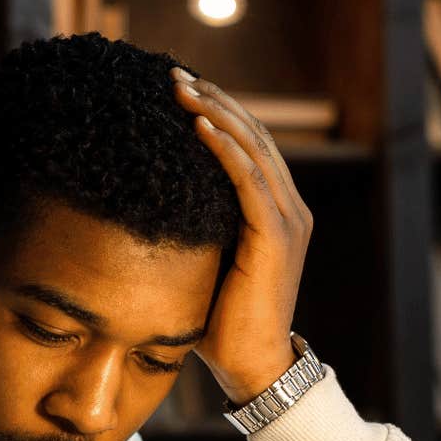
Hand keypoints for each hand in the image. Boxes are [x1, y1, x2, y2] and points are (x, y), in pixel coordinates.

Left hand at [170, 67, 314, 405]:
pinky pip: (250, 181)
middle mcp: (290, 208)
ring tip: (180, 90)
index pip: (250, 145)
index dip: (218, 112)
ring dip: (215, 114)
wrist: (252, 365)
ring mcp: (288, 221)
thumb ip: (196, 229)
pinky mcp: (277, 238)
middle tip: (174, 76)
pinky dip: (224, 150)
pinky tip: (198, 127)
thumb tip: (149, 207)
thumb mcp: (207, 262)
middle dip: (214, 101)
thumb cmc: (221, 321)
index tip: (180, 90)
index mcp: (277, 211)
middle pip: (253, 136)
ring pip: (253, 149)